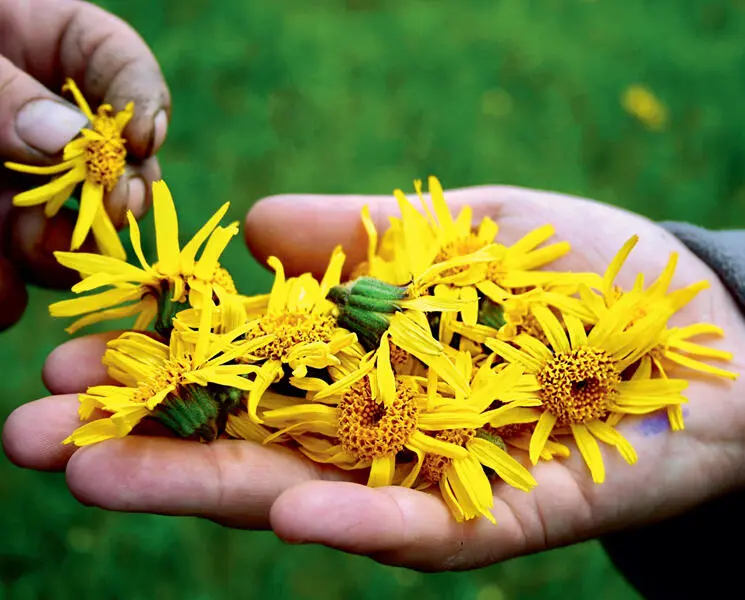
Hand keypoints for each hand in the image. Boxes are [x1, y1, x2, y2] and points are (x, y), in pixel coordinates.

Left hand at [0, 0, 168, 328]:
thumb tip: (71, 141)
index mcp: (38, 48)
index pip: (118, 66)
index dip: (144, 100)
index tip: (143, 136)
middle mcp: (39, 127)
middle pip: (112, 168)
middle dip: (116, 196)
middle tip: (116, 209)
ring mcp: (13, 191)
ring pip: (70, 235)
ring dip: (62, 253)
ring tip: (30, 246)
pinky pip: (12, 278)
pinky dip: (5, 292)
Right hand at [3, 185, 743, 571]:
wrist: (702, 328)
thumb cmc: (582, 270)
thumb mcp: (461, 228)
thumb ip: (362, 234)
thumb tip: (256, 223)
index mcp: (364, 362)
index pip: (242, 369)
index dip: (162, 363)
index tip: (75, 351)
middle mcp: (380, 431)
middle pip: (250, 442)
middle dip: (145, 438)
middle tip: (33, 433)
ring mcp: (433, 482)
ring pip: (311, 496)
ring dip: (210, 490)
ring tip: (102, 476)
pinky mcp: (503, 519)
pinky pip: (422, 530)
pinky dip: (357, 523)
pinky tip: (281, 511)